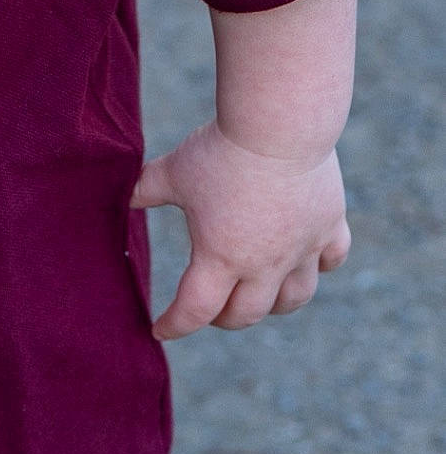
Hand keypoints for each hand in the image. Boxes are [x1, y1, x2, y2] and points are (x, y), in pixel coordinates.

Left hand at [130, 120, 350, 340]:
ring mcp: (302, 248)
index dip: (174, 324)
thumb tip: (123, 197)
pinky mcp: (329, 224)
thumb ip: (146, 188)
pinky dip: (320, 266)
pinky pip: (331, 259)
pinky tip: (309, 260)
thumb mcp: (175, 170)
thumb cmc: (222, 150)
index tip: (160, 328)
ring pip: (294, 298)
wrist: (279, 125)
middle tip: (211, 310)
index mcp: (220, 257)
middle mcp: (264, 264)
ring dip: (274, 304)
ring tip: (258, 295)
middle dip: (224, 317)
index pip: (194, 310)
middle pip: (246, 314)